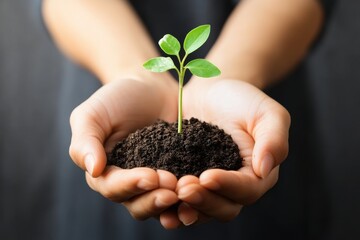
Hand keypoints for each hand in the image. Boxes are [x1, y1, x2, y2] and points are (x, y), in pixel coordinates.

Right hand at [69, 75, 179, 221]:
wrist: (150, 88)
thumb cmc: (117, 98)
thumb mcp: (93, 114)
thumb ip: (85, 141)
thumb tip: (93, 169)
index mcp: (104, 173)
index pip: (112, 188)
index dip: (130, 185)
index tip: (150, 176)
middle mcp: (128, 183)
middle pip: (136, 204)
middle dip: (153, 199)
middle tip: (172, 187)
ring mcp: (154, 182)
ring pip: (159, 204)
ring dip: (171, 203)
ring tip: (187, 191)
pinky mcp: (176, 174)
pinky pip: (181, 191)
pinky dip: (189, 197)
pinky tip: (201, 191)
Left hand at [173, 78, 289, 224]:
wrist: (212, 92)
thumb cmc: (242, 99)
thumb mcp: (266, 112)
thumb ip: (273, 139)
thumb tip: (265, 169)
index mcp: (258, 174)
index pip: (247, 190)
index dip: (228, 186)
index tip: (208, 176)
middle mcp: (236, 186)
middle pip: (224, 208)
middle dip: (204, 201)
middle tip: (183, 188)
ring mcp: (211, 187)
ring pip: (202, 210)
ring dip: (186, 207)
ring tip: (169, 195)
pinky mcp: (190, 180)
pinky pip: (182, 200)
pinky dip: (171, 203)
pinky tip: (157, 198)